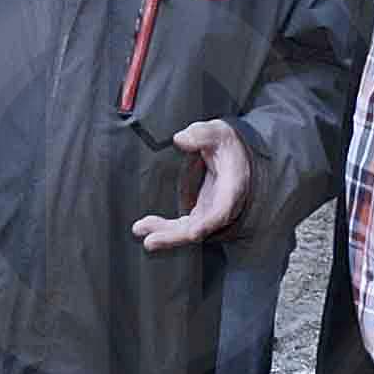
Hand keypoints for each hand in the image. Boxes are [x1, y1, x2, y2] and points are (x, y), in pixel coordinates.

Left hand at [131, 119, 253, 248]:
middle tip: (150, 240)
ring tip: (139, 229)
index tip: (192, 233)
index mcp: (232, 189)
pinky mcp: (199, 214)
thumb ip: (201, 135)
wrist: (234, 155)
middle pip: (199, 229)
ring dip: (164, 234)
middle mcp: (222, 207)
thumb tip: (181, 139)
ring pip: (187, 231)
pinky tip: (143, 226)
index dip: (207, 224)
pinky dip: (163, 228)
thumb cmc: (226, 144)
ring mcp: (209, 213)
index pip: (221, 212)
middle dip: (175, 237)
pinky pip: (181, 227)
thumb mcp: (219, 133)